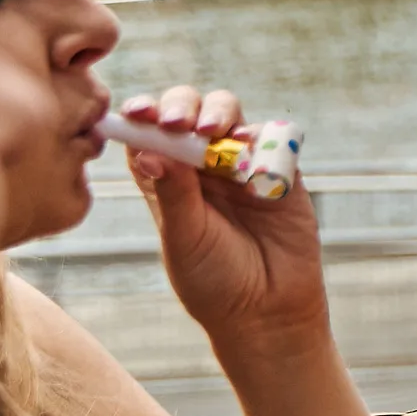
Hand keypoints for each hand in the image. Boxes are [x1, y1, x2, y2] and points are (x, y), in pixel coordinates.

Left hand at [120, 86, 330, 351]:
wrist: (267, 310)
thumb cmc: (214, 282)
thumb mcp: (184, 238)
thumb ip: (172, 193)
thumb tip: (147, 150)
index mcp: (166, 181)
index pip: (147, 133)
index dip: (141, 115)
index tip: (136, 112)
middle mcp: (201, 166)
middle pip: (188, 112)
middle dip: (182, 105)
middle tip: (177, 123)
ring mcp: (242, 165)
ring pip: (230, 114)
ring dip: (219, 112)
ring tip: (212, 131)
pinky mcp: (280, 170)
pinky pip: (275, 136)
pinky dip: (263, 135)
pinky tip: (252, 152)